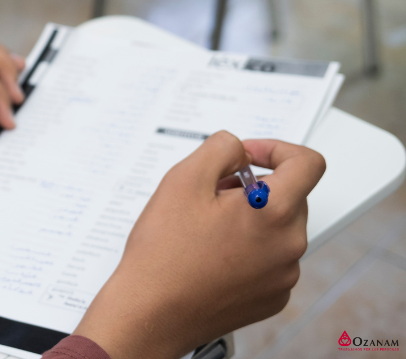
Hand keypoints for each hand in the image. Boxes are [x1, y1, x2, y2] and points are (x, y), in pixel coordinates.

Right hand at [73, 131, 325, 358]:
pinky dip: (248, 249)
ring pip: (277, 228)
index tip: (247, 157)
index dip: (276, 149)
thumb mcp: (183, 179)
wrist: (152, 311)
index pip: (307, 163)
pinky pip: (270, 260)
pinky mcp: (272, 298)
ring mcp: (283, 276)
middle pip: (289, 196)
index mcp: (274, 212)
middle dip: (254, 186)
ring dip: (249, 218)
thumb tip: (238, 149)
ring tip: (206, 228)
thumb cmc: (164, 252)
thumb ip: (220, 148)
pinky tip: (211, 255)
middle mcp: (289, 245)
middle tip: (211, 195)